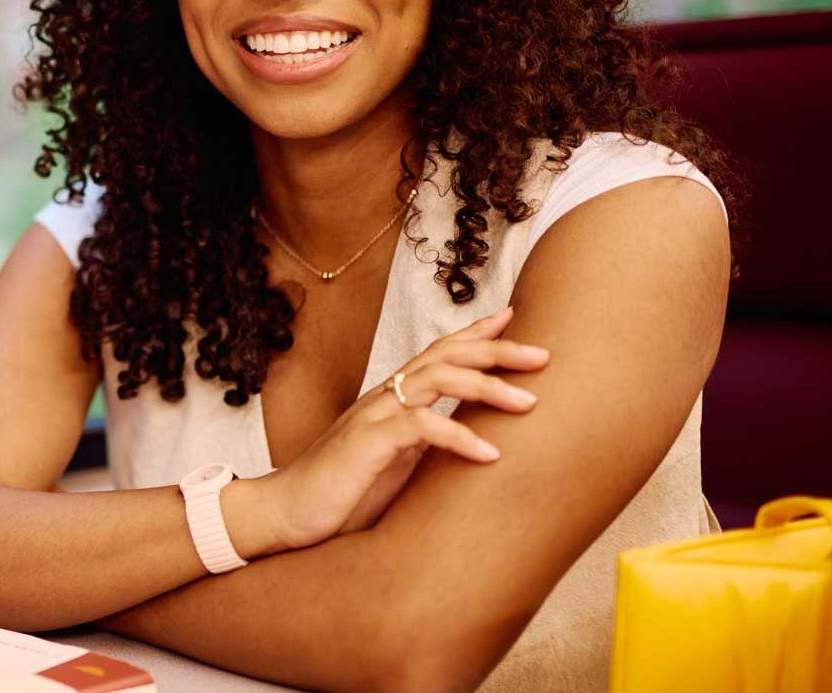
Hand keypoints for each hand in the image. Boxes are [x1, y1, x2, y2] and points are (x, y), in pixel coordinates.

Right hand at [257, 305, 549, 553]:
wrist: (287, 512)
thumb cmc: (344, 491)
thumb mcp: (396, 461)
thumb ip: (426, 441)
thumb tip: (474, 439)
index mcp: (392, 398)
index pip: (438, 353)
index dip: (475, 333)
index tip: (515, 318)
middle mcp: (384, 397)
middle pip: (445, 355)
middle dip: (497, 350)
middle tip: (544, 356)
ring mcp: (374, 416)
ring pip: (437, 379)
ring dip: (486, 387)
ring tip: (528, 403)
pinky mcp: (367, 443)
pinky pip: (420, 426)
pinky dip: (459, 436)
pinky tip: (490, 455)